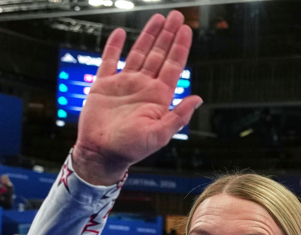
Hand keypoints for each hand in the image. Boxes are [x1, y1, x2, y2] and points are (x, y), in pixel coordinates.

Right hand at [72, 11, 202, 184]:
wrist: (102, 153)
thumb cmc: (131, 148)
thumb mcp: (160, 134)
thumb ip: (178, 116)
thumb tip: (198, 98)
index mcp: (158, 97)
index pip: (173, 65)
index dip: (180, 46)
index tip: (186, 29)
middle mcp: (144, 86)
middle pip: (159, 54)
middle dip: (168, 34)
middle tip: (176, 15)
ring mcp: (124, 84)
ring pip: (139, 53)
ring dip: (148, 35)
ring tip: (158, 18)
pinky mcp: (103, 85)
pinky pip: (109, 60)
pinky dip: (113, 46)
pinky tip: (120, 33)